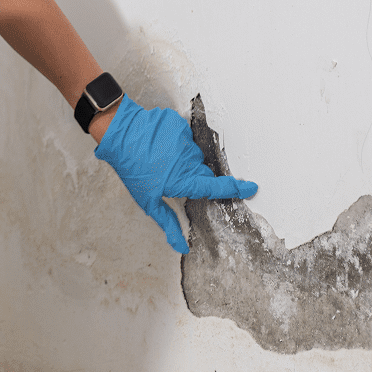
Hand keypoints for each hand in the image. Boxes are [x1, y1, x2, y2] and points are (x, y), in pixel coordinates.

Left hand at [94, 96, 257, 253]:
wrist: (118, 134)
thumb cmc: (132, 170)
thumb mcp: (148, 201)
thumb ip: (168, 224)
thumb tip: (183, 248)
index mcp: (183, 180)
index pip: (215, 187)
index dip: (235, 189)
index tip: (252, 188)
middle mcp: (187, 159)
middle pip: (202, 171)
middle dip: (194, 176)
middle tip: (171, 175)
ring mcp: (183, 139)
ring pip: (192, 153)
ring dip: (183, 158)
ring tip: (161, 159)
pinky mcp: (178, 124)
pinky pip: (184, 136)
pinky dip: (175, 141)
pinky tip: (160, 144)